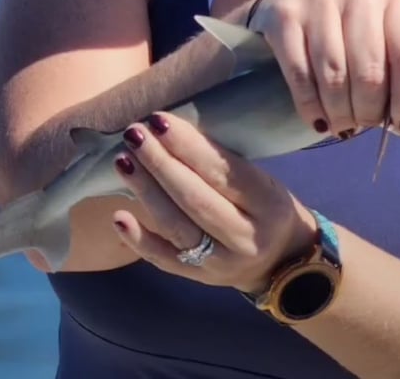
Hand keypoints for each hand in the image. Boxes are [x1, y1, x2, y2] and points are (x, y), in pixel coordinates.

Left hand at [111, 112, 317, 293]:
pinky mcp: (199, 279)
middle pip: (195, 199)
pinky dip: (140, 240)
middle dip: (160, 163)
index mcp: (267, 202)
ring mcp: (220, 263)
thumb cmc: (266, 205)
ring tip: (123, 161)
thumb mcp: (262, 179)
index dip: (188, 146)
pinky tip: (118, 217)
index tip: (159, 120)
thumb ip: (224, 162)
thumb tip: (171, 130)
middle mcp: (245, 236)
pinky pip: (165, 261)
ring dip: (146, 192)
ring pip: (177, 227)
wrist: (281, 262)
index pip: (222, 172)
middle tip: (134, 134)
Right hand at [248, 0, 399, 135]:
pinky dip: (311, 107)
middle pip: (370, 71)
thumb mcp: (391, 36)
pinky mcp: (284, 14)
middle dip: (370, 111)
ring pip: (334, 76)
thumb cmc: (355, 24)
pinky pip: (300, 75)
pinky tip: (318, 119)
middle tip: (366, 123)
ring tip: (344, 125)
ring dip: (341, 113)